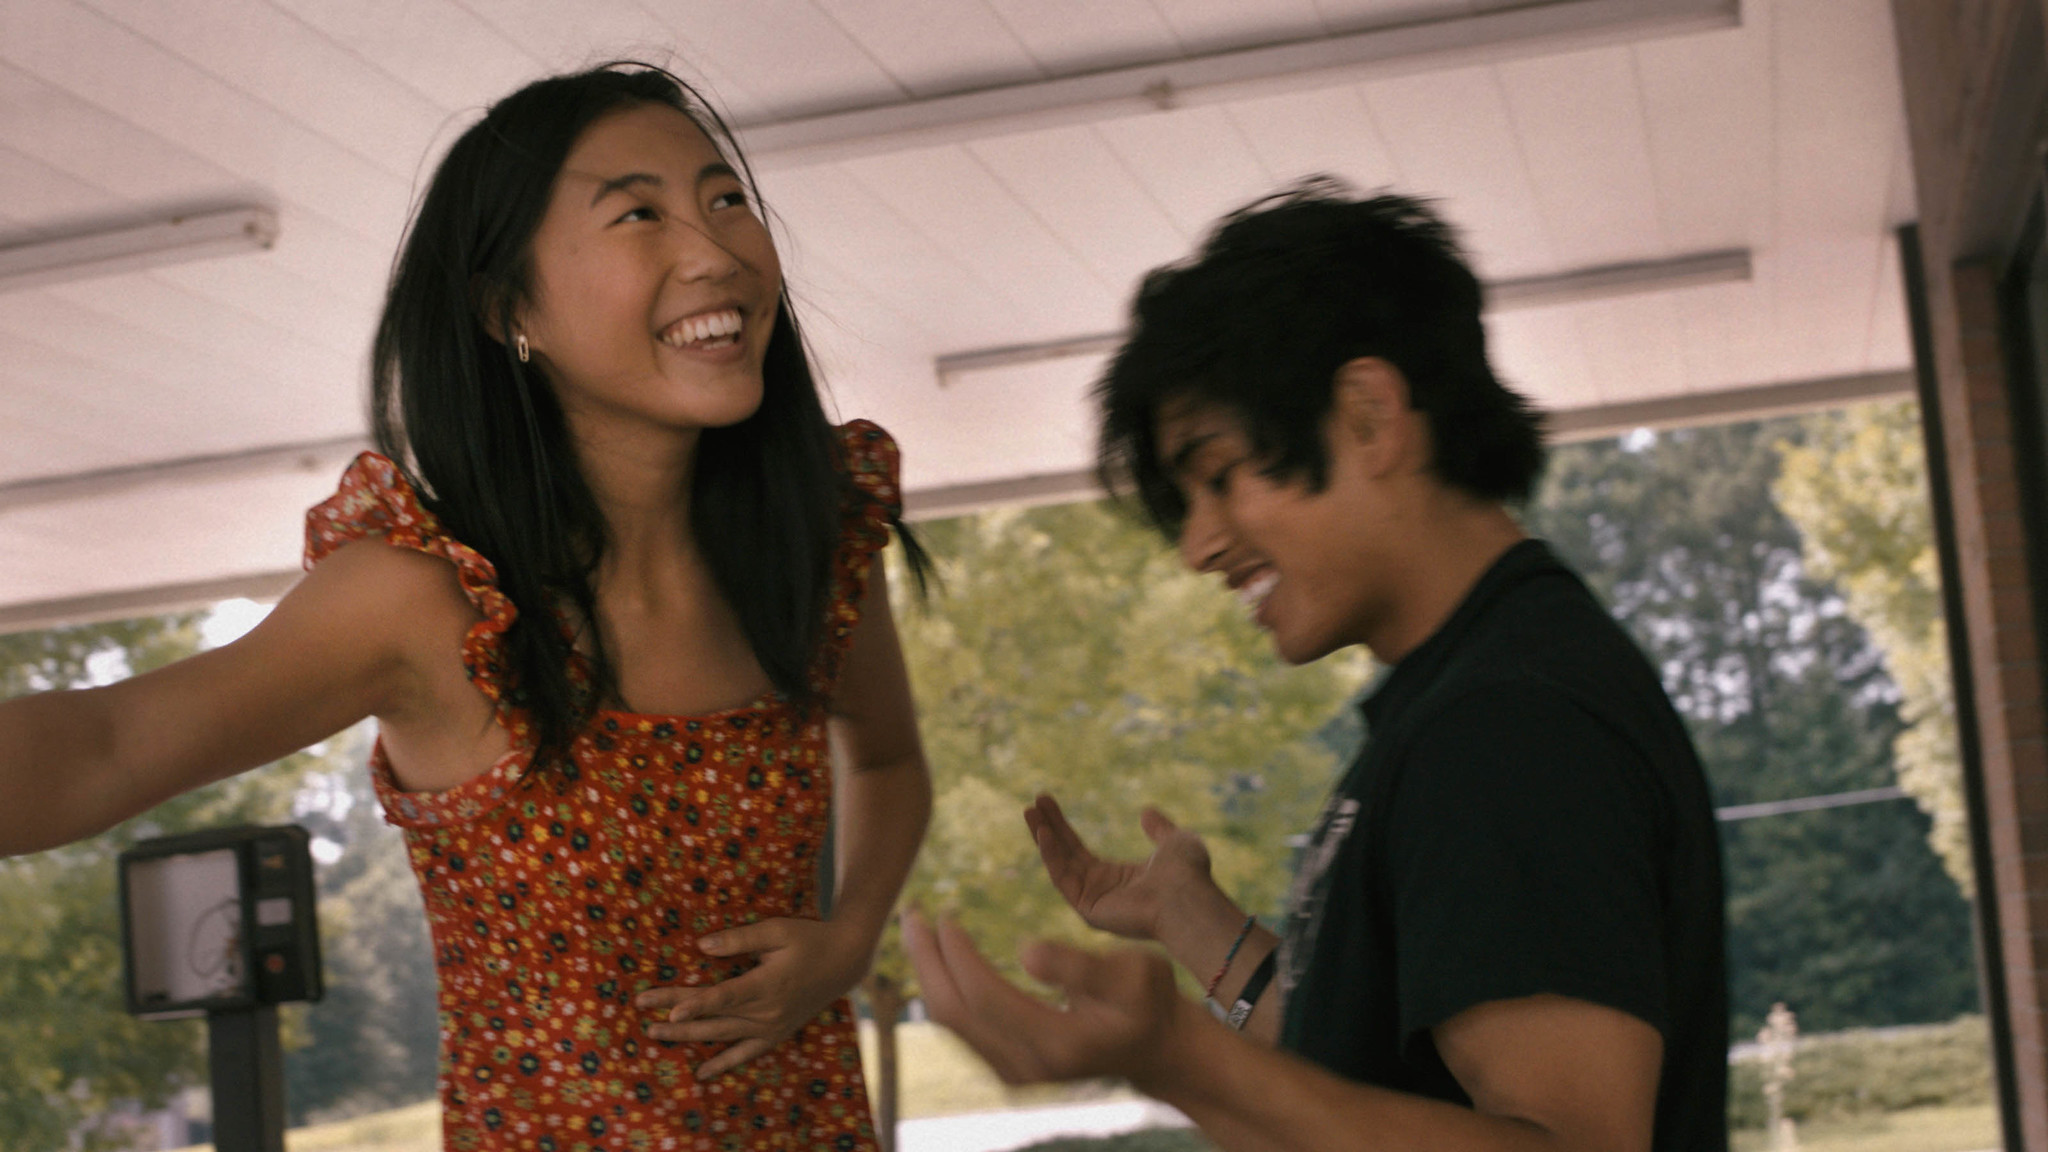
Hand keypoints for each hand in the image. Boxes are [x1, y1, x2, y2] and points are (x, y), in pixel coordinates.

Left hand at [635, 917, 871, 1079]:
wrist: (845, 961)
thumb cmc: (810, 938)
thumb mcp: (777, 930)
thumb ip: (740, 939)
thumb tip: (703, 946)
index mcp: (767, 984)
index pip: (723, 997)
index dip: (695, 1005)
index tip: (668, 1010)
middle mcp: (767, 1011)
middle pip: (714, 1018)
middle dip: (677, 1020)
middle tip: (645, 1018)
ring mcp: (771, 1026)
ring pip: (723, 1036)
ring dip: (688, 1038)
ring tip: (657, 1035)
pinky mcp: (776, 1033)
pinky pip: (746, 1053)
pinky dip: (724, 1064)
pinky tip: (702, 1072)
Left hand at [901, 909, 1193, 1089]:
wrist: (1154, 1049)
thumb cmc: (1148, 1000)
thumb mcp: (1135, 973)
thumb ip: (1080, 965)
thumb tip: (1024, 951)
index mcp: (1058, 1043)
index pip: (985, 997)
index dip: (957, 955)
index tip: (945, 914)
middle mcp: (1028, 1066)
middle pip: (955, 1013)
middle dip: (926, 960)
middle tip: (910, 913)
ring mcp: (1016, 1073)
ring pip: (952, 1022)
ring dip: (929, 972)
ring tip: (917, 927)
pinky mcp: (1009, 1067)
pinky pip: (962, 1027)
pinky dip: (943, 988)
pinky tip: (938, 956)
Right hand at [1026, 794, 1215, 942]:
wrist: (1188, 897)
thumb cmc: (1188, 874)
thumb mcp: (1175, 841)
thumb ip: (1159, 829)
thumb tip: (1146, 811)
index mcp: (1119, 879)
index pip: (1079, 850)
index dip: (1062, 826)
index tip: (1046, 801)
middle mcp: (1102, 892)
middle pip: (1065, 855)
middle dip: (1048, 828)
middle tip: (1032, 803)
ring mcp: (1094, 903)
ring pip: (1059, 865)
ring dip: (1043, 837)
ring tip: (1029, 810)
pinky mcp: (1088, 911)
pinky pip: (1063, 879)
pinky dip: (1051, 855)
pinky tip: (1043, 831)